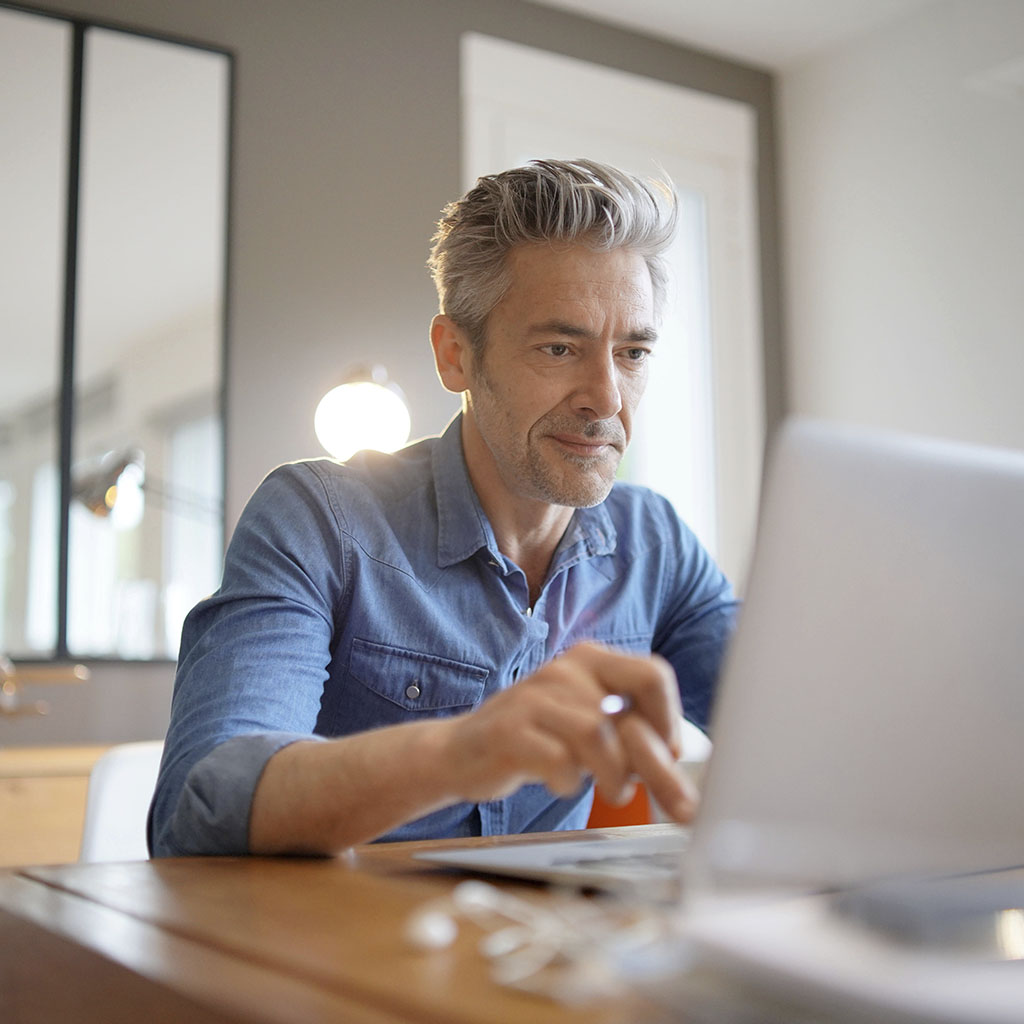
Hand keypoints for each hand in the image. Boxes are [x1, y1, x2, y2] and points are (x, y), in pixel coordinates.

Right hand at [437, 642, 698, 822]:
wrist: (459, 751)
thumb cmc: (536, 739)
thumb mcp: (586, 724)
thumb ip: (628, 733)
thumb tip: (681, 769)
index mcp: (590, 660)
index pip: (652, 675)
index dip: (670, 719)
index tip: (669, 753)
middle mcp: (564, 671)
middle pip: (630, 717)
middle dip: (659, 768)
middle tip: (679, 805)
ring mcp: (533, 699)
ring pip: (597, 738)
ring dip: (615, 777)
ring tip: (613, 791)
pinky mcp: (508, 731)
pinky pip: (558, 761)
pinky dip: (570, 782)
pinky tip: (563, 784)